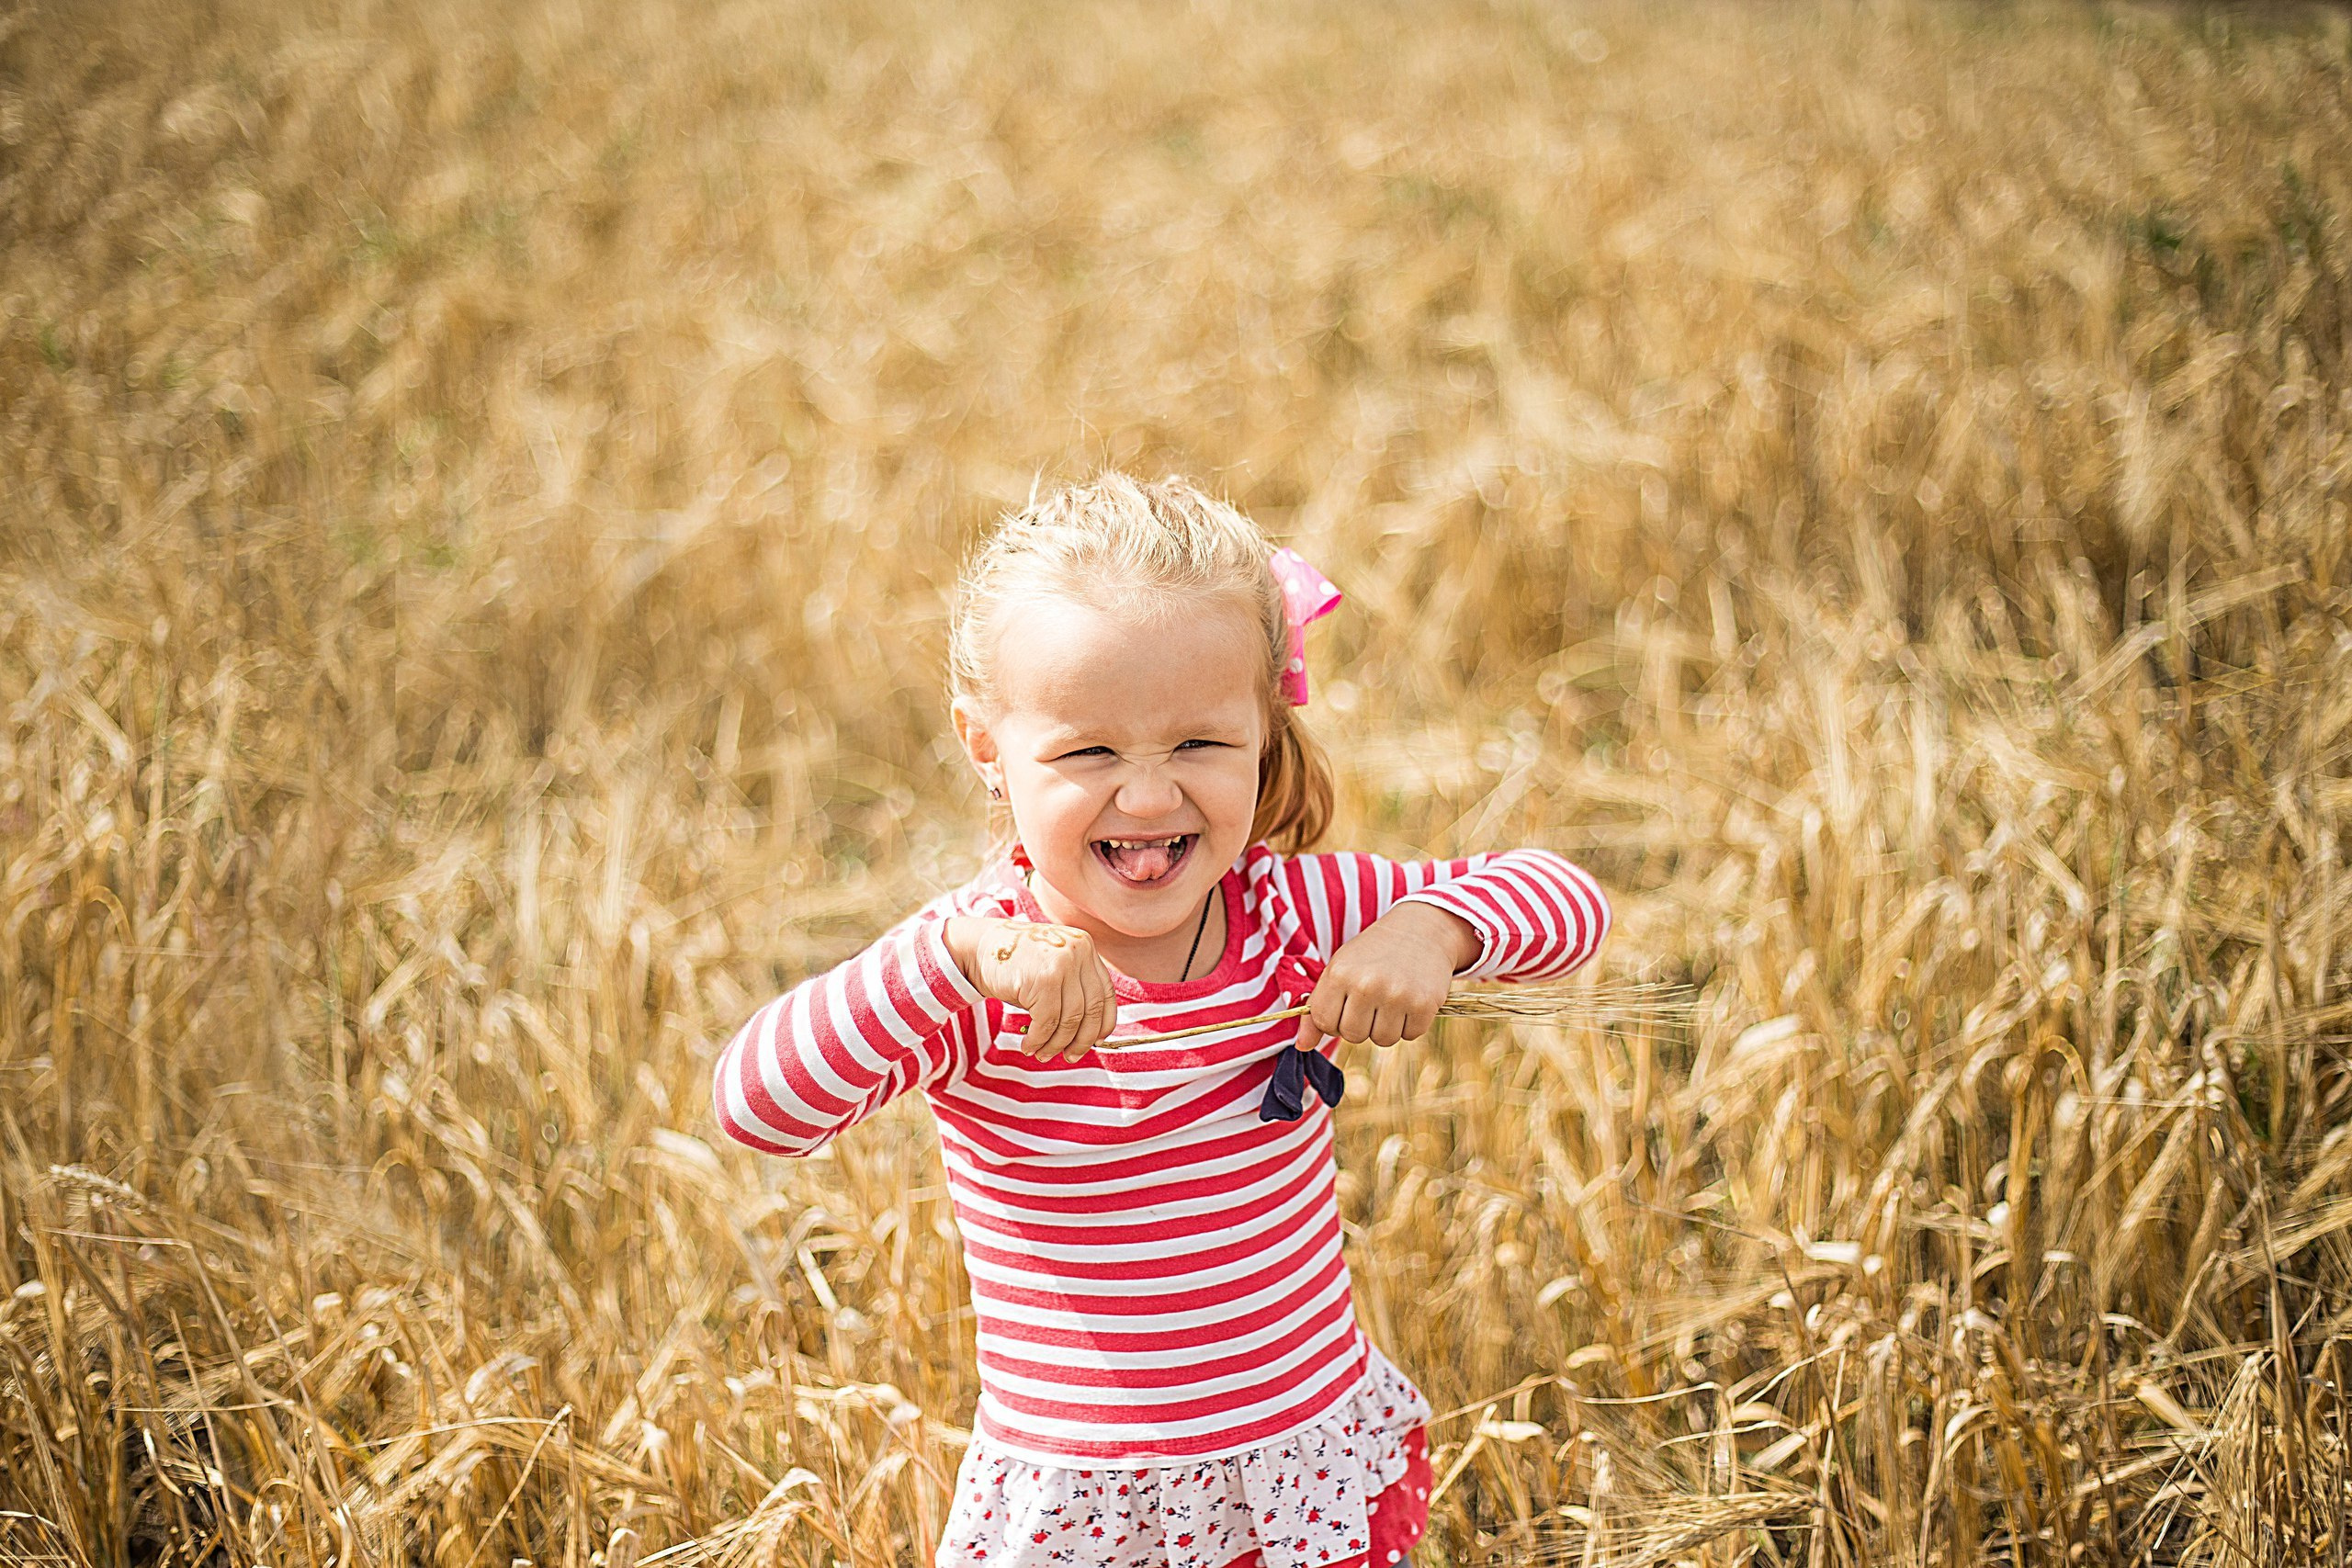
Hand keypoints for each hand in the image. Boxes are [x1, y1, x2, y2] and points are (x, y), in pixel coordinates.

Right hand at [942, 916, 1117, 1061]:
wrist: (978, 948)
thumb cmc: (1016, 966)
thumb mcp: (1052, 970)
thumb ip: (1072, 992)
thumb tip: (1089, 1037)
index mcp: (1086, 948)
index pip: (1106, 994)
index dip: (1103, 1024)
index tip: (1095, 1042)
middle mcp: (1079, 952)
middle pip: (1092, 1009)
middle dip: (1081, 1040)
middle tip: (1070, 1057)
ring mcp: (1062, 964)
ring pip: (1070, 1019)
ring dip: (1056, 1044)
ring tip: (1043, 1054)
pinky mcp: (1043, 979)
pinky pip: (1047, 1021)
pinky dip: (1038, 1039)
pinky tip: (1028, 1045)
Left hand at [1299, 902, 1479, 1050]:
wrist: (1419, 930)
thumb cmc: (1372, 954)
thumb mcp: (1339, 970)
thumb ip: (1317, 1008)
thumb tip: (1302, 1046)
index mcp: (1339, 974)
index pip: (1325, 1023)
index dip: (1335, 1019)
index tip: (1346, 1004)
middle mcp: (1366, 985)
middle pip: (1353, 1036)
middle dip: (1361, 1024)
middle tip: (1371, 1000)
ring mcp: (1397, 996)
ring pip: (1382, 1040)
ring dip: (1386, 1026)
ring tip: (1391, 999)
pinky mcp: (1424, 1004)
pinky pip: (1410, 1035)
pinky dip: (1410, 1024)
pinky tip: (1410, 1000)